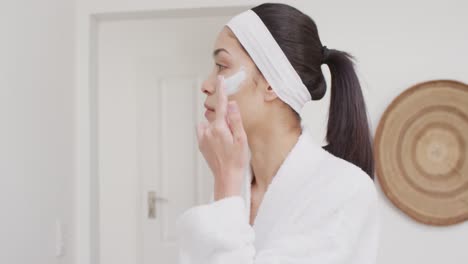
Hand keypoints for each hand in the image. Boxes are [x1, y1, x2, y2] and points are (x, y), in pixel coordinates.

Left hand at [197, 76, 248, 200]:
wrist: (226, 178)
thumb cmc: (237, 161)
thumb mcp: (242, 139)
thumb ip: (236, 120)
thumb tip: (232, 104)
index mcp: (220, 128)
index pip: (221, 105)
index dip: (221, 91)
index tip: (220, 79)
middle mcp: (208, 131)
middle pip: (218, 116)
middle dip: (226, 119)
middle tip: (235, 134)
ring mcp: (203, 138)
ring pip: (211, 123)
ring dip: (218, 126)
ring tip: (228, 141)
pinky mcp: (201, 144)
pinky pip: (206, 131)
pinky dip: (212, 132)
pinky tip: (220, 143)